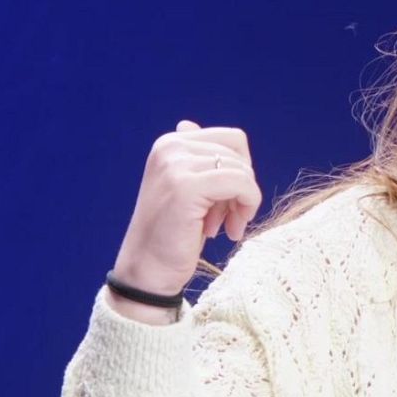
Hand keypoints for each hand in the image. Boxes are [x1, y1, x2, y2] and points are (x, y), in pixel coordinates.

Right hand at [111, 120, 262, 300]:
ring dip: (243, 203)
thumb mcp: (186, 189)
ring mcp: (175, 165)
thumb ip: (193, 158)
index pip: (232, 139)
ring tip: (224, 228)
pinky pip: (241, 183)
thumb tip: (189, 125)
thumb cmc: (172, 234)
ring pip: (242, 169)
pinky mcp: (185, 186)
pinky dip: (247, 206)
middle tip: (228, 220)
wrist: (148, 271)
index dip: (240, 172)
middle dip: (242, 187)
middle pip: (239, 152)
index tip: (227, 203)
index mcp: (169, 144)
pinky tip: (230, 231)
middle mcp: (170, 148)